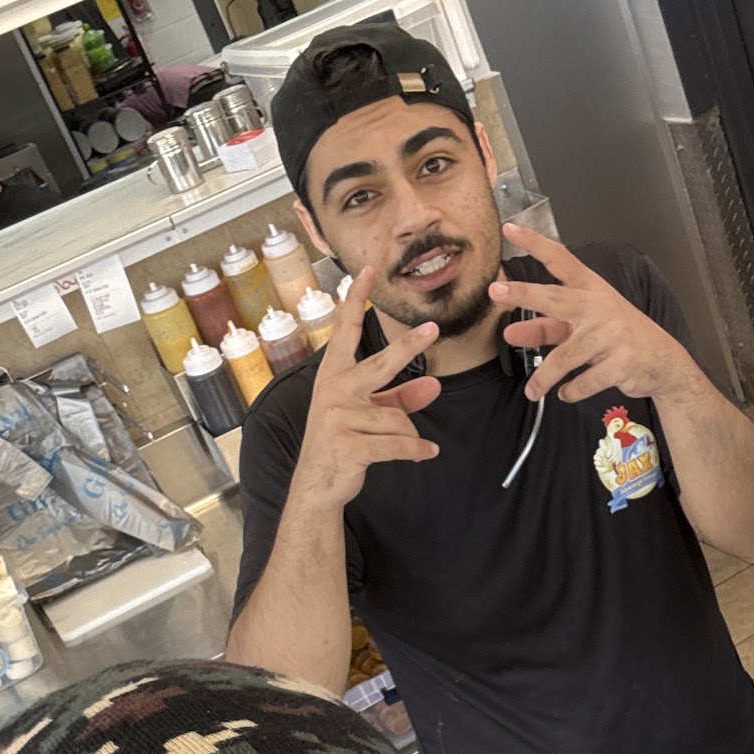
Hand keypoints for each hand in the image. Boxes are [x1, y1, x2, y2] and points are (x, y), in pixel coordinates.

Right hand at [292, 266, 441, 508]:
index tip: (368, 271)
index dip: (356, 300)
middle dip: (408, 347)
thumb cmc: (343, 440)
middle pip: (380, 363)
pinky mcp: (348, 445)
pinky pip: (396, 444)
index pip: (345, 330)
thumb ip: (400, 397)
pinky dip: (415, 450)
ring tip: (412, 444)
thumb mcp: (370, 413)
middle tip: (433, 329)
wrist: (317, 482)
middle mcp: (333, 390)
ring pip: (396, 417)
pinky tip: (428, 452)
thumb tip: (435, 384)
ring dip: (409, 434)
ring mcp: (338, 417)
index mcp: (334, 374)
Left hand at [493, 222, 699, 405]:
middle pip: (555, 298)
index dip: (535, 243)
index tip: (510, 229)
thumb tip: (510, 332)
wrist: (661, 360)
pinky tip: (566, 393)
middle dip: (524, 294)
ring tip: (532, 390)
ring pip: (564, 357)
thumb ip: (547, 327)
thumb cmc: (616, 336)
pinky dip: (571, 391)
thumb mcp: (583, 326)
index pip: (560, 260)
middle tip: (495, 292)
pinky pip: (584, 381)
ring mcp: (610, 334)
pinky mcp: (620, 362)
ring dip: (544, 378)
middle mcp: (598, 306)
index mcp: (589, 289)